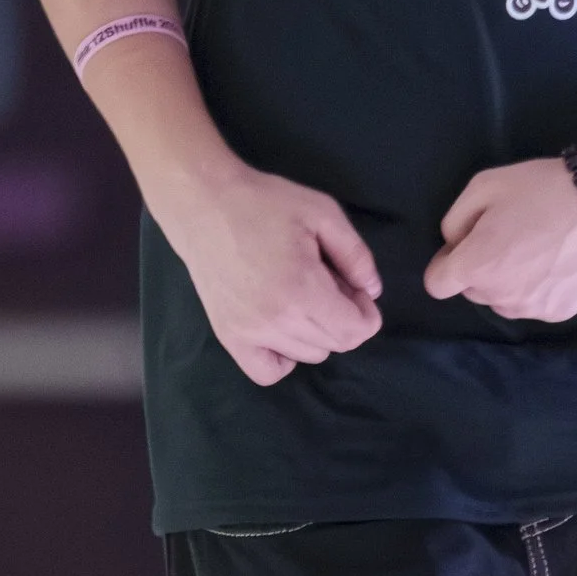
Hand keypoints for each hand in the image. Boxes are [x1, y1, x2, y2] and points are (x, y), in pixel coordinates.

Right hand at [175, 166, 381, 386]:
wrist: (204, 205)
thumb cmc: (265, 203)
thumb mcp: (322, 213)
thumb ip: (356, 254)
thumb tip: (373, 291)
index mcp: (302, 288)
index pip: (356, 330)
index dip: (367, 312)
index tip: (355, 288)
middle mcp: (276, 320)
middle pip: (336, 344)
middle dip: (346, 318)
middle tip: (330, 285)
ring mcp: (249, 333)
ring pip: (308, 356)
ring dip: (318, 333)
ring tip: (304, 298)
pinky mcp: (229, 337)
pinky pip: (268, 372)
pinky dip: (284, 357)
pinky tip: (283, 328)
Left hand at [424, 159, 576, 322]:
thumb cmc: (541, 188)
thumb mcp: (483, 186)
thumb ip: (454, 221)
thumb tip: (453, 245)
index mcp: (476, 267)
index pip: (436, 284)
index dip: (445, 262)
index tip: (465, 245)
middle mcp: (499, 297)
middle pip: (472, 291)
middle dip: (480, 269)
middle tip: (507, 237)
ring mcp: (531, 309)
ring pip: (503, 301)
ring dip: (507, 283)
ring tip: (535, 250)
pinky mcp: (559, 312)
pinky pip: (534, 304)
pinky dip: (537, 289)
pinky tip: (556, 262)